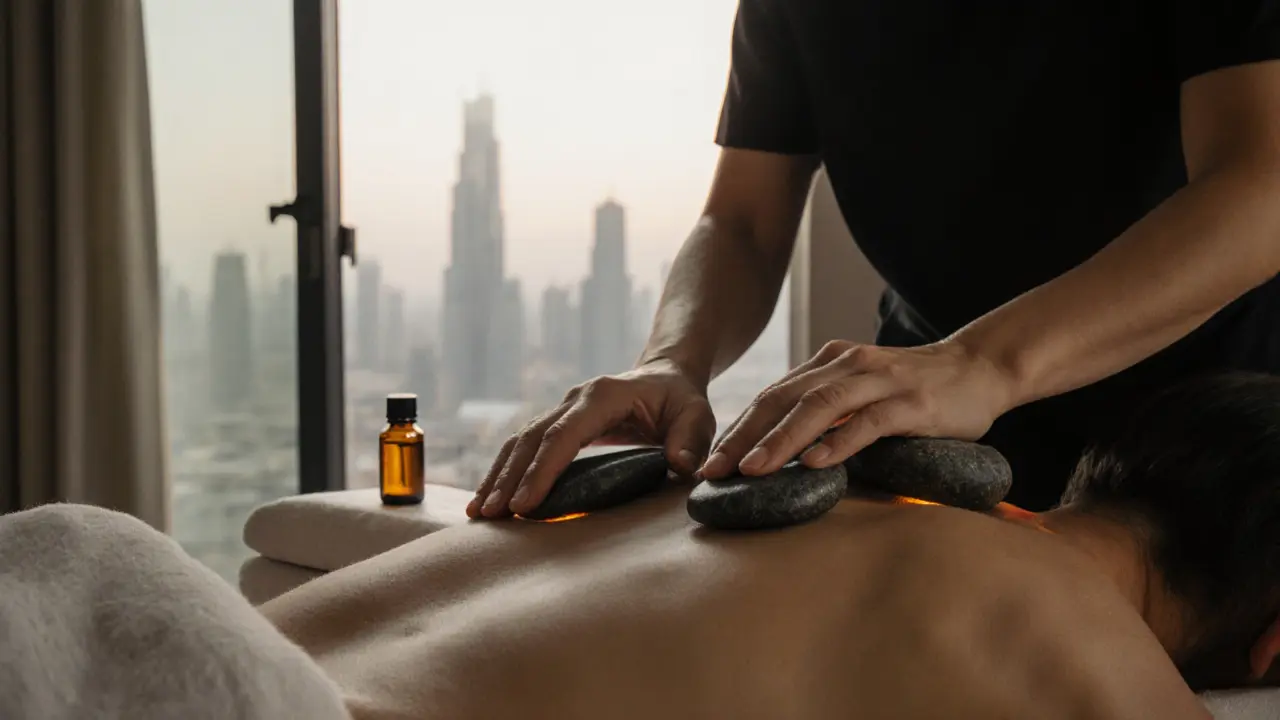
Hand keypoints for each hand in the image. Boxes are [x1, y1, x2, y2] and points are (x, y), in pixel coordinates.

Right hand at [467, 359, 716, 518]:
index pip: (563, 435)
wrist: (665, 377)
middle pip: (531, 439)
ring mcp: (561, 410)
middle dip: (509, 478)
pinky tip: (489, 499)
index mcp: (602, 396)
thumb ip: (691, 440)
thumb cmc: (681, 400)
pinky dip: (504, 472)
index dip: (542, 470)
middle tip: (492, 516)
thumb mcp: (696, 416)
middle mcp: (573, 400)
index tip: (524, 504)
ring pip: (518, 442)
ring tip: (479, 514)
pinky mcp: (556, 424)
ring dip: (497, 476)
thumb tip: (679, 466)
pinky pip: (523, 448)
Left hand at [698, 339, 1016, 479]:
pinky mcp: (911, 403)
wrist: (980, 368)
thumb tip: (777, 452)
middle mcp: (846, 366)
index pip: (771, 397)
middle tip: (714, 472)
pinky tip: (815, 464)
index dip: (737, 430)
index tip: (709, 463)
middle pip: (783, 400)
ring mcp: (879, 381)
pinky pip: (868, 422)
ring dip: (781, 440)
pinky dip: (839, 443)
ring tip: (753, 470)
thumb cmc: (914, 390)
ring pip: (818, 408)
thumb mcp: (860, 394)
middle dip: (743, 437)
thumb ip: (824, 412)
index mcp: (828, 365)